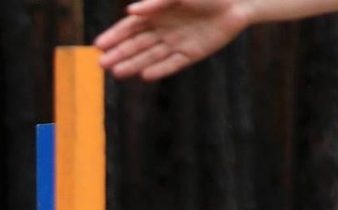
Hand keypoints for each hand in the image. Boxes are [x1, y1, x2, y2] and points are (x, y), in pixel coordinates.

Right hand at [95, 0, 251, 80]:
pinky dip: (160, 70)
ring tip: (117, 72)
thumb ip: (156, 2)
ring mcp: (176, 43)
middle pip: (136, 45)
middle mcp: (164, 30)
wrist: (239, 0)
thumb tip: (131, 11)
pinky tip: (145, 75)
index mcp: (158, 14)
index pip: (130, 27)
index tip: (98, 45)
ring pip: (150, 56)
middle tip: (102, 64)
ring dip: (133, 64)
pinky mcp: (191, 54)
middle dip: (119, 53)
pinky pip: (172, 64)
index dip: (114, 36)